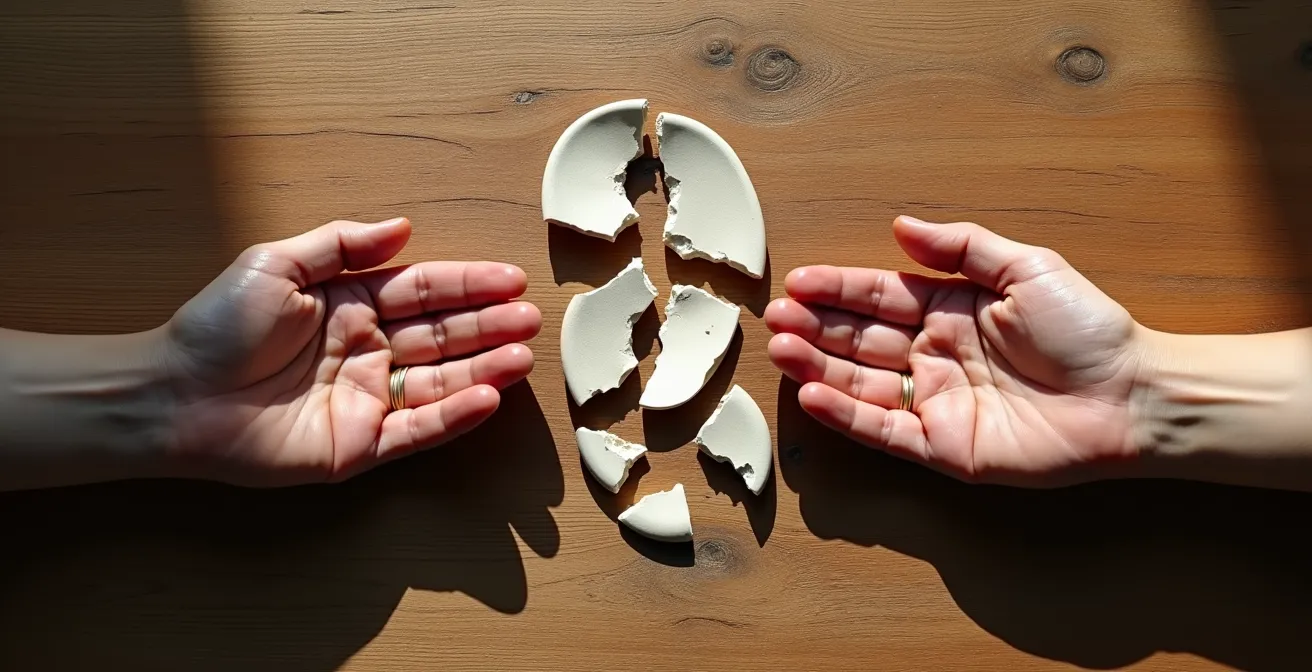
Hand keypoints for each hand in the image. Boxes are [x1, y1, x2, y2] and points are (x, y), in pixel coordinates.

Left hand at [161, 218, 541, 485]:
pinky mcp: (358, 446)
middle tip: (531, 320)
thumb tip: (403, 226)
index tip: (512, 278)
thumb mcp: (274, 264)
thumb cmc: (216, 326)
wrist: (171, 395)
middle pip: (442, 336)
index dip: (468, 284)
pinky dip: (453, 416)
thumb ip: (341, 244)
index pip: (423, 291)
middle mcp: (367, 350)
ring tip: (522, 357)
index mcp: (351, 305)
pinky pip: (416, 429)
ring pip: (439, 383)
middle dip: (489, 326)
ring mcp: (366, 399)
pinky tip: (487, 398)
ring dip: (483, 370)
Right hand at [767, 216, 1145, 485]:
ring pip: (861, 384)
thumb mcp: (1027, 268)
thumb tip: (901, 226)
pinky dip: (846, 416)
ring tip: (783, 349)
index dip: (839, 288)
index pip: (881, 296)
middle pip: (861, 339)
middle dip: (816, 326)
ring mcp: (937, 403)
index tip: (799, 281)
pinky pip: (884, 430)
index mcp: (953, 311)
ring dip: (819, 367)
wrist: (1132, 396)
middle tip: (776, 318)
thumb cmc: (1089, 331)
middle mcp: (936, 355)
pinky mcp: (944, 446)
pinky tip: (814, 395)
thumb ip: (962, 248)